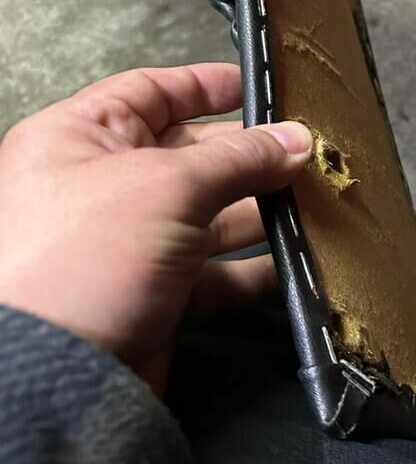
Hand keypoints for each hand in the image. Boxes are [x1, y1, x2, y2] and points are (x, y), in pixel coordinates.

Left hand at [0, 63, 310, 388]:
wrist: (57, 377)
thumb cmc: (76, 264)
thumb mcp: (168, 186)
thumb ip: (239, 159)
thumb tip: (293, 139)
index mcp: (81, 138)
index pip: (153, 92)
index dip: (208, 85)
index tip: (261, 88)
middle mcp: (103, 187)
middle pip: (192, 154)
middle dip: (250, 156)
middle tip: (303, 154)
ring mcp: (130, 243)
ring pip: (211, 214)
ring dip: (260, 211)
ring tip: (309, 205)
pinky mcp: (155, 294)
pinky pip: (216, 273)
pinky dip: (254, 269)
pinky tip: (291, 262)